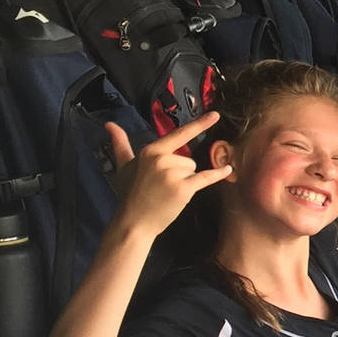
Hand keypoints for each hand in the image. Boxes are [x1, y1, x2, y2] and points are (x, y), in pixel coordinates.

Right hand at [108, 113, 230, 239]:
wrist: (134, 221)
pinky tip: (228, 170)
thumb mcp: (124, 165)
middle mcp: (162, 159)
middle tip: (162, 187)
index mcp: (150, 151)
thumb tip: (109, 124)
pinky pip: (205, 178)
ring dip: (186, 181)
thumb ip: (120, 144)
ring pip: (194, 170)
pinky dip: (218, 175)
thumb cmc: (130, 193)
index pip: (179, 135)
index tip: (215, 115)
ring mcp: (172, 173)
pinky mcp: (183, 188)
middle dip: (180, 173)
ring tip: (167, 192)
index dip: (199, 125)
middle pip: (188, 160)